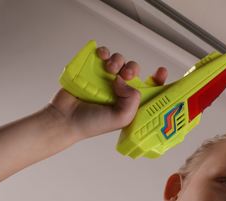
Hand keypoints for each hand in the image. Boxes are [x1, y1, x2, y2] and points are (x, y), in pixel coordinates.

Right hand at [48, 46, 167, 139]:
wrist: (65, 119)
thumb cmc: (92, 124)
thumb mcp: (121, 118)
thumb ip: (132, 100)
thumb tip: (124, 80)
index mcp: (129, 102)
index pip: (149, 88)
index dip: (157, 79)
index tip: (160, 71)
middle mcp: (119, 90)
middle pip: (134, 70)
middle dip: (132, 68)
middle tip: (125, 75)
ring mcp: (105, 79)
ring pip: (119, 60)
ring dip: (117, 61)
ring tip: (109, 69)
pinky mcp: (91, 70)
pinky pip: (102, 55)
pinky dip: (103, 52)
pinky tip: (101, 57)